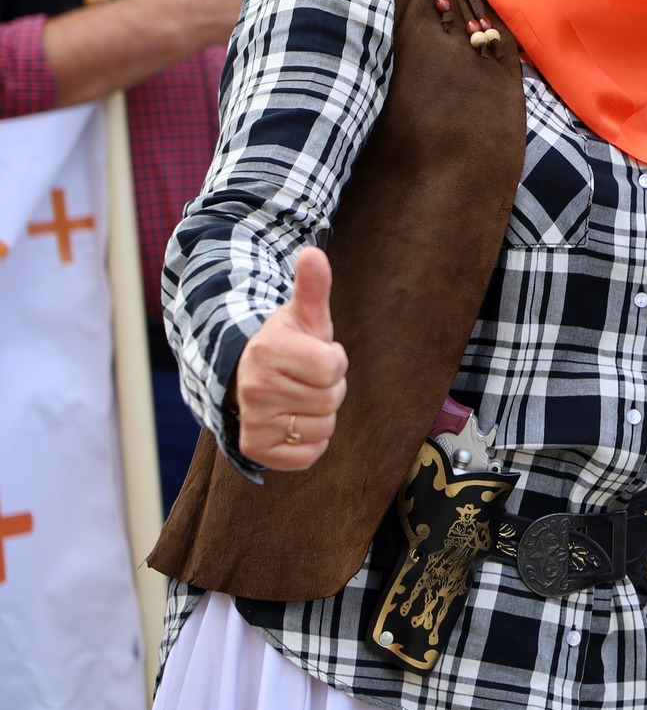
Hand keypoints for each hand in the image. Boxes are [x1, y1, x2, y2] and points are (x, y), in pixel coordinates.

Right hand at [234, 248, 348, 470]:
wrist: (248, 376)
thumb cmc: (287, 344)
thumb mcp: (303, 315)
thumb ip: (313, 286)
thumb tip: (314, 253)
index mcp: (269, 349)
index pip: (334, 366)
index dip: (333, 360)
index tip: (314, 354)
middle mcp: (255, 388)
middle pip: (332, 398)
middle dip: (328, 387)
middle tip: (305, 378)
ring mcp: (253, 420)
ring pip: (323, 427)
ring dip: (320, 414)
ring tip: (298, 397)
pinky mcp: (255, 449)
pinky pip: (308, 456)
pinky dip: (311, 443)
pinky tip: (293, 421)